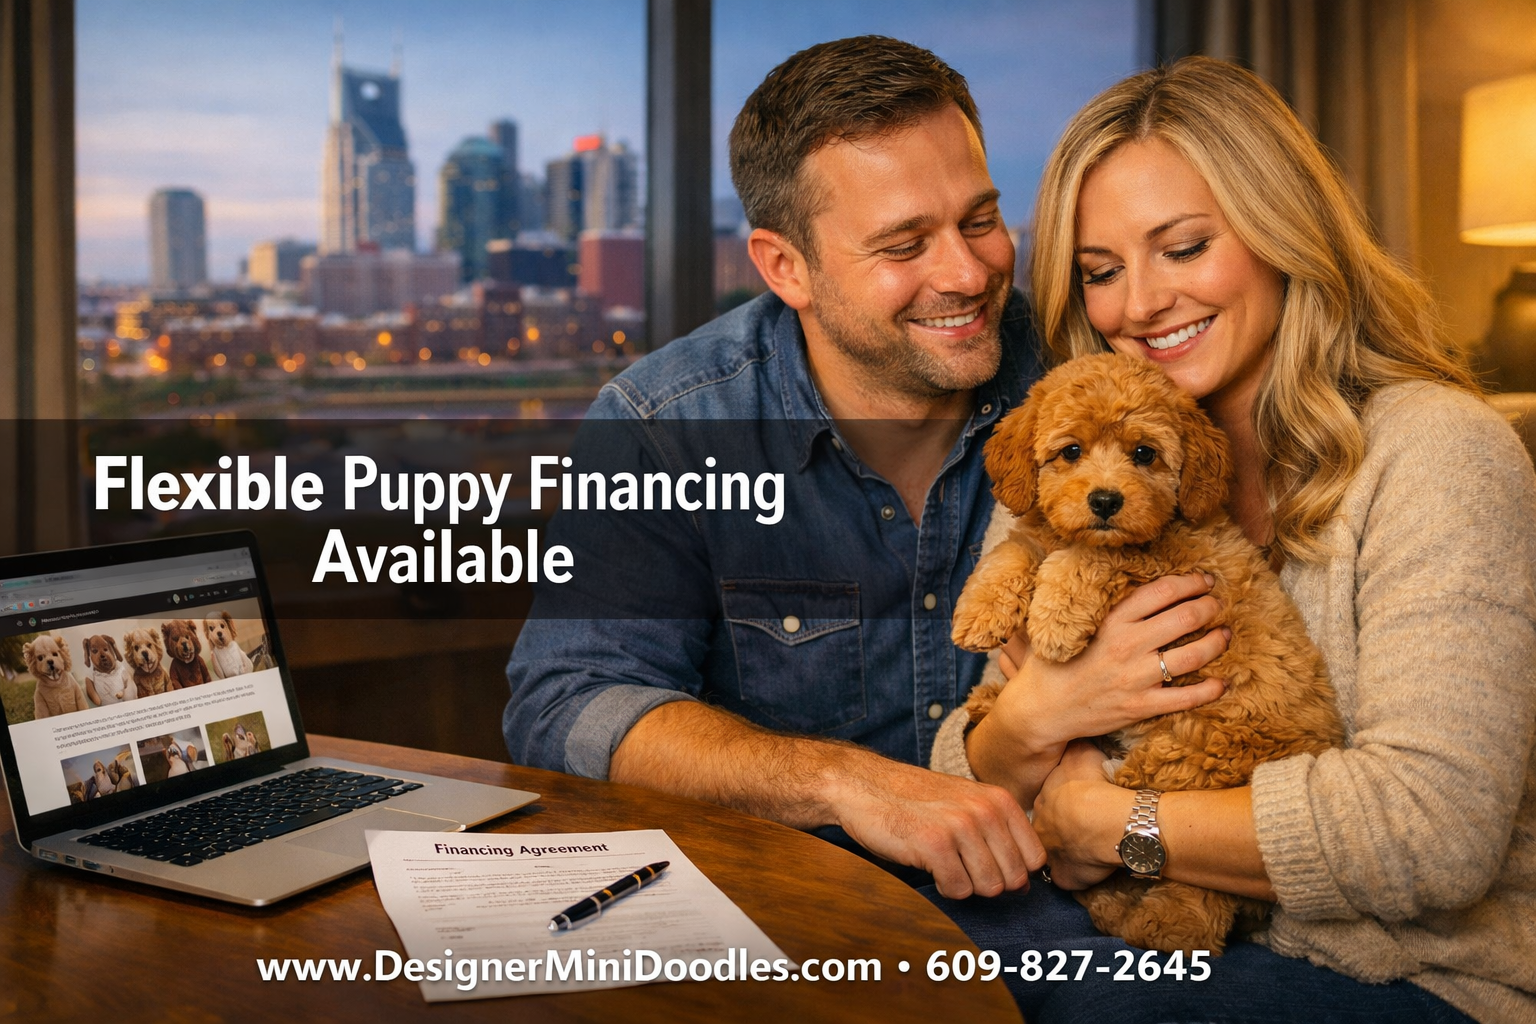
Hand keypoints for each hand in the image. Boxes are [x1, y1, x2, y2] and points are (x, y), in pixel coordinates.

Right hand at [830, 756, 1045, 898]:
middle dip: (988, 882)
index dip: (1013, 872)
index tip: (987, 866)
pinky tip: (929, 866)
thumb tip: (1026, 885)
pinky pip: (958, 890)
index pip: (1035, 859)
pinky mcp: (934, 844)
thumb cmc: (917, 800)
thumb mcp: (968, 803)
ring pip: (988, 887)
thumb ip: (1000, 834)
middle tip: (960, 866)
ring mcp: (961, 826)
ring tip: (944, 863)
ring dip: (965, 885)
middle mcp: (986, 810)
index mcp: (999, 800)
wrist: (864, 785)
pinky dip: (944, 887)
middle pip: (1013, 879)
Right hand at [976, 574, 1228, 786]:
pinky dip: (1210, 690)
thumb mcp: (1070, 624)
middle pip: (1186, 618)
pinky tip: (1221, 683)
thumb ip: (1098, 605)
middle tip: (1216, 605)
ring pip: (1194, 655)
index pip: (1163, 592)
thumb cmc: (1053, 664)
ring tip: (1224, 635)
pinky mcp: (1142, 707)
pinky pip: (1187, 698)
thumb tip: (1117, 578)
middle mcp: (1128, 645)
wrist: (1041, 709)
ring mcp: (1137, 678)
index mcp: (1112, 620)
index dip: (1191, 583)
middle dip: (1209, 608)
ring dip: (1217, 642)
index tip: (1204, 581)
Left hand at [1032, 741, 1132, 889]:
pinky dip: (1077, 876)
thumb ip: (1073, 749)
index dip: (1061, 806)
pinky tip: (1090, 868)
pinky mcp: (1065, 876)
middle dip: (1058, 830)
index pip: (1046, 804)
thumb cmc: (1093, 784)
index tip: (1076, 807)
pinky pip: (1067, 879)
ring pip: (1053, 855)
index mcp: (1043, 800)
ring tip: (1086, 849)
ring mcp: (1051, 854)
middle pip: (1045, 830)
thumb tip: (1072, 740)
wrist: (1103, 818)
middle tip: (1081, 828)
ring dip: (1066, 853)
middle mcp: (1040, 827)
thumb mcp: (1081, 754)